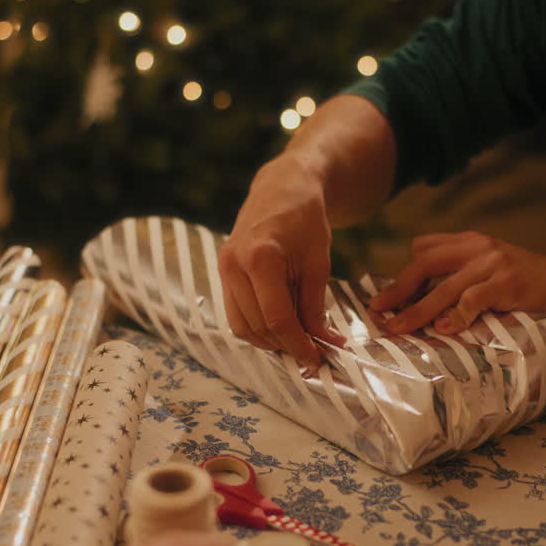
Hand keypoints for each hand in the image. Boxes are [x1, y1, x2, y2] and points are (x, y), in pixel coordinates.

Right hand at [219, 154, 345, 367]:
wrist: (282, 187)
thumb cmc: (306, 219)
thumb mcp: (319, 262)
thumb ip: (315, 305)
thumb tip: (322, 342)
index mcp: (261, 258)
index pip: (277, 318)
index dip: (298, 344)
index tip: (317, 358)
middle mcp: (234, 264)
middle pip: (257, 326)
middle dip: (285, 345)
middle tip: (312, 352)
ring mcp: (223, 267)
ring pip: (241, 326)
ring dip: (269, 341)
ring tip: (297, 341)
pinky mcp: (222, 270)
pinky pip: (235, 312)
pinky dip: (256, 326)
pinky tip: (279, 326)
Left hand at [369, 231, 545, 333]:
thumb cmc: (522, 282)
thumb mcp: (489, 265)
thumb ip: (459, 271)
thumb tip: (419, 295)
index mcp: (469, 240)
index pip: (424, 248)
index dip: (403, 272)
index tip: (387, 296)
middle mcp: (478, 246)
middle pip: (425, 263)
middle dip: (399, 288)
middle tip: (378, 310)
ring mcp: (492, 263)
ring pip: (443, 287)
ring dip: (418, 310)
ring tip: (399, 327)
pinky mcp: (506, 283)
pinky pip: (472, 299)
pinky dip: (455, 315)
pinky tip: (443, 329)